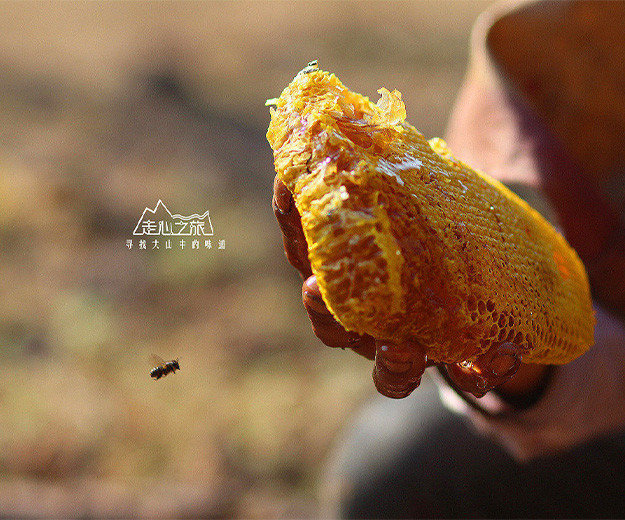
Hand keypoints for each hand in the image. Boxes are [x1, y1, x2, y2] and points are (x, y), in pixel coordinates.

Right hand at [273, 175, 542, 399]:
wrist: (500, 267)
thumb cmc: (436, 219)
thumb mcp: (408, 187)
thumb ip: (372, 166)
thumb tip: (322, 123)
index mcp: (351, 279)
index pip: (309, 259)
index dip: (292, 228)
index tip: (287, 193)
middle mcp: (373, 320)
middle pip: (334, 327)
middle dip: (321, 312)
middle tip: (314, 289)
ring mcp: (416, 345)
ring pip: (388, 372)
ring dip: (391, 364)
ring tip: (402, 348)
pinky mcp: (465, 358)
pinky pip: (468, 376)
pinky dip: (481, 371)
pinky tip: (499, 355)